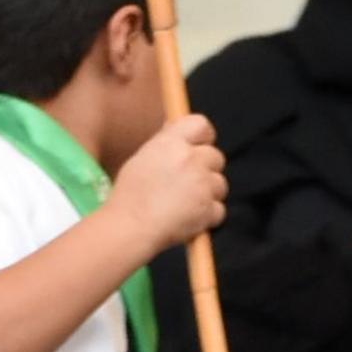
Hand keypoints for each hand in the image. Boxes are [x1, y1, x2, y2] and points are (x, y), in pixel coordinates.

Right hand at [109, 111, 226, 253]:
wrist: (130, 226)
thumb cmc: (130, 195)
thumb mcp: (142, 158)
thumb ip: (165, 143)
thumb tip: (176, 129)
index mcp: (172, 143)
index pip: (201, 125)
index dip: (203, 137)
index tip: (198, 147)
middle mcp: (191, 159)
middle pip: (216, 157)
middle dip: (206, 169)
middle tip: (187, 183)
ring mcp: (203, 185)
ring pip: (220, 184)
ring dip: (208, 193)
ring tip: (184, 203)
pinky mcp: (209, 209)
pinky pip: (219, 209)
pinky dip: (207, 216)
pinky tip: (188, 218)